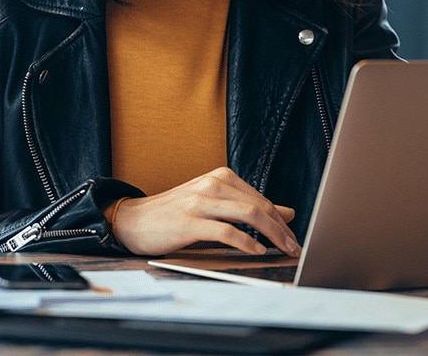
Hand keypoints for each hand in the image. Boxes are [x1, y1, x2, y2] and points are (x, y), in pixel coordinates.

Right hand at [110, 167, 301, 256]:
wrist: (132, 220)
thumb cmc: (175, 214)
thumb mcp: (215, 204)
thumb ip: (248, 207)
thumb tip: (286, 213)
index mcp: (222, 177)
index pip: (262, 199)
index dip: (281, 220)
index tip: (294, 237)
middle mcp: (213, 184)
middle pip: (259, 206)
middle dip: (282, 229)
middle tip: (295, 247)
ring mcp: (201, 201)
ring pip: (248, 215)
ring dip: (271, 235)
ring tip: (282, 250)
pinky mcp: (189, 221)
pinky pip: (226, 231)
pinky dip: (246, 242)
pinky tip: (256, 250)